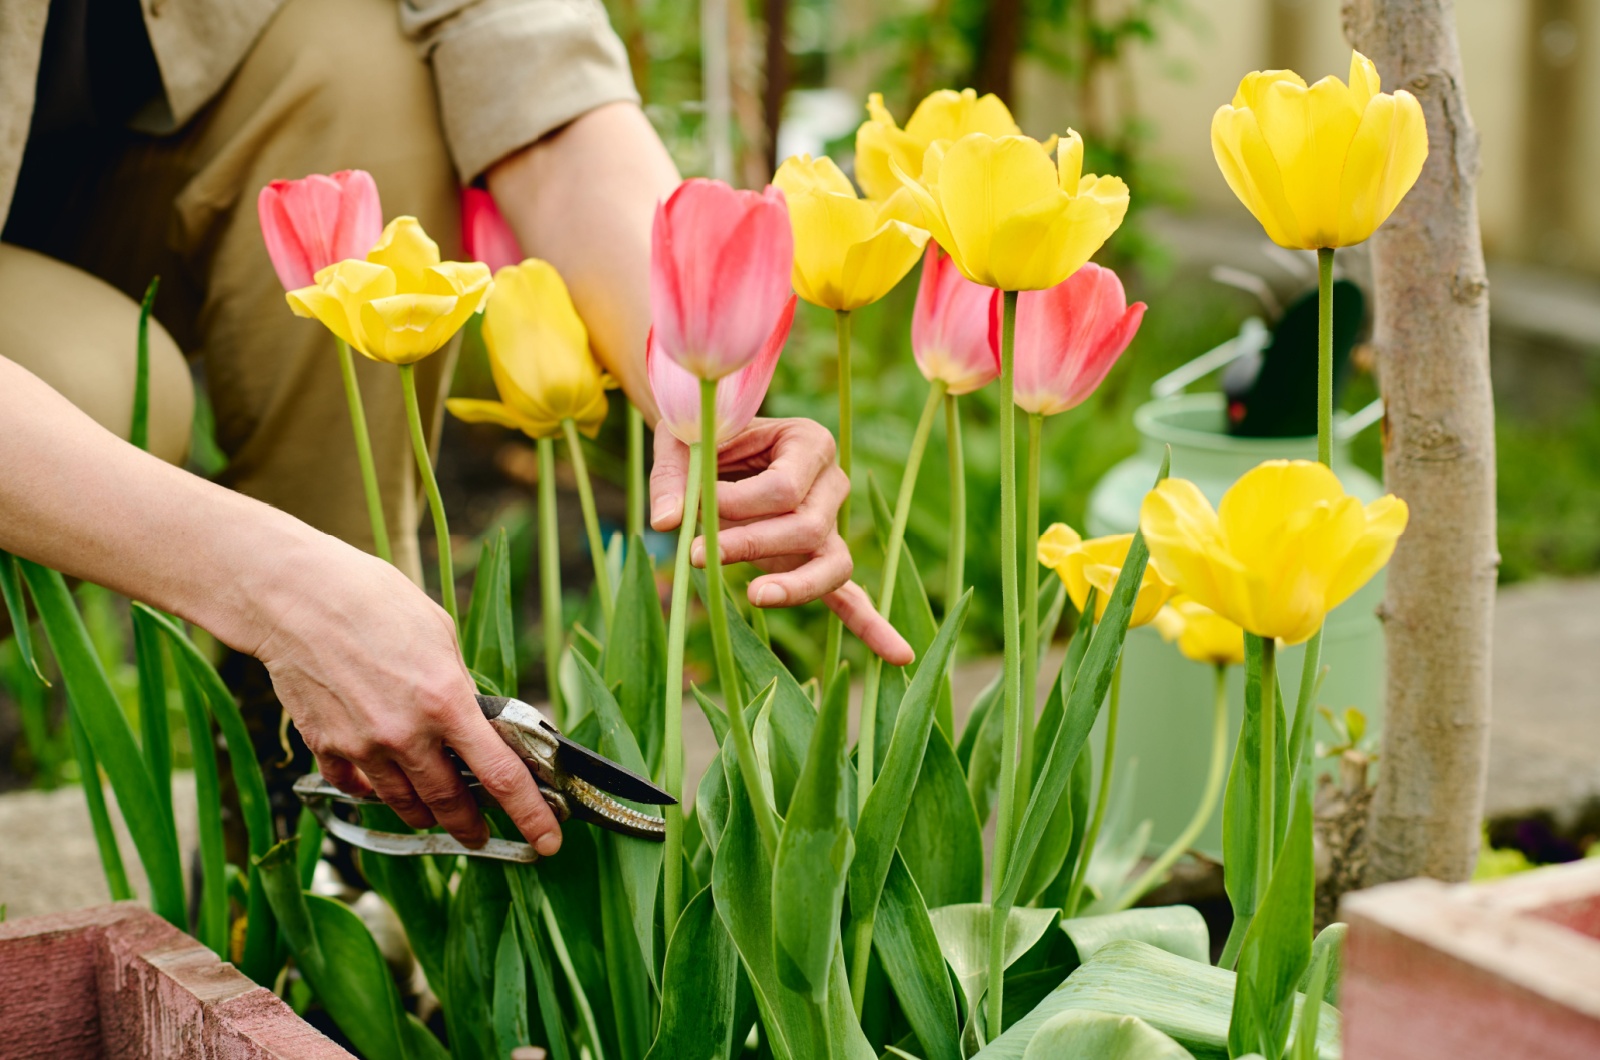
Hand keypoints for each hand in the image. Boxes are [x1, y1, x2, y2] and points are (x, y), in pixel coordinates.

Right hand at [251, 541, 562, 853]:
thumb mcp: (439, 635)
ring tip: (437, 816)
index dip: (530, 814)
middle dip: (471, 826)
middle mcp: (407, 734)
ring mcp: (363, 746)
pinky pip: (356, 787)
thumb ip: (457, 686)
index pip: (501, 776)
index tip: (548, 841)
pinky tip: (380, 785)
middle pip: (450, 803)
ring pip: (403, 804)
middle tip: (482, 836)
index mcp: (446, 702)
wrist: (297, 596)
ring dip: (426, 815)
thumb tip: (472, 719)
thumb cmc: (374, 600)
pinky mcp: (325, 746)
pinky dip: (373, 791)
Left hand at [649, 418, 914, 665]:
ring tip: (755, 596)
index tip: (694, 503)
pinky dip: (871, 626)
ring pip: (833, 565)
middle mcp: (831, 485)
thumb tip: (667, 523)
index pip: (784, 487)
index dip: (739, 501)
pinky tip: (899, 657)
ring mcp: (831, 528)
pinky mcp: (818, 561)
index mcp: (809, 443)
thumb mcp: (683, 443)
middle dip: (751, 544)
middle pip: (809, 528)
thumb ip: (674, 478)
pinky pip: (850, 596)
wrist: (715, 447)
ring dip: (795, 587)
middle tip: (696, 553)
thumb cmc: (702, 439)